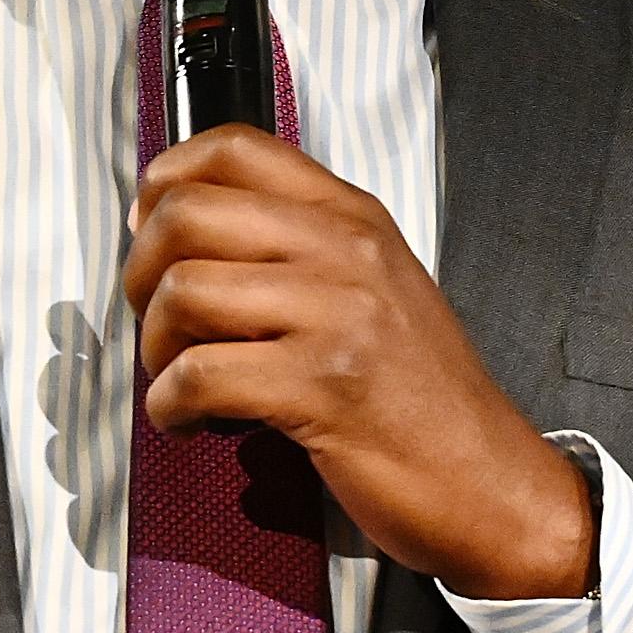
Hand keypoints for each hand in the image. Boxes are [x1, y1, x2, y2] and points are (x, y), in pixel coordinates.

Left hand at [123, 126, 592, 598]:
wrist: (490, 482)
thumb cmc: (424, 398)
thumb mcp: (376, 289)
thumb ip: (298, 249)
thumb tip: (185, 229)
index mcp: (354, 219)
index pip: (236, 150)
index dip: (166, 181)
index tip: (147, 222)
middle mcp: (346, 252)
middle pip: (188, 214)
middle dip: (142, 272)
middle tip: (155, 319)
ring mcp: (338, 316)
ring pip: (185, 292)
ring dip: (156, 347)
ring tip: (178, 379)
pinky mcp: (323, 388)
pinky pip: (200, 376)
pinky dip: (170, 406)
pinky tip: (190, 421)